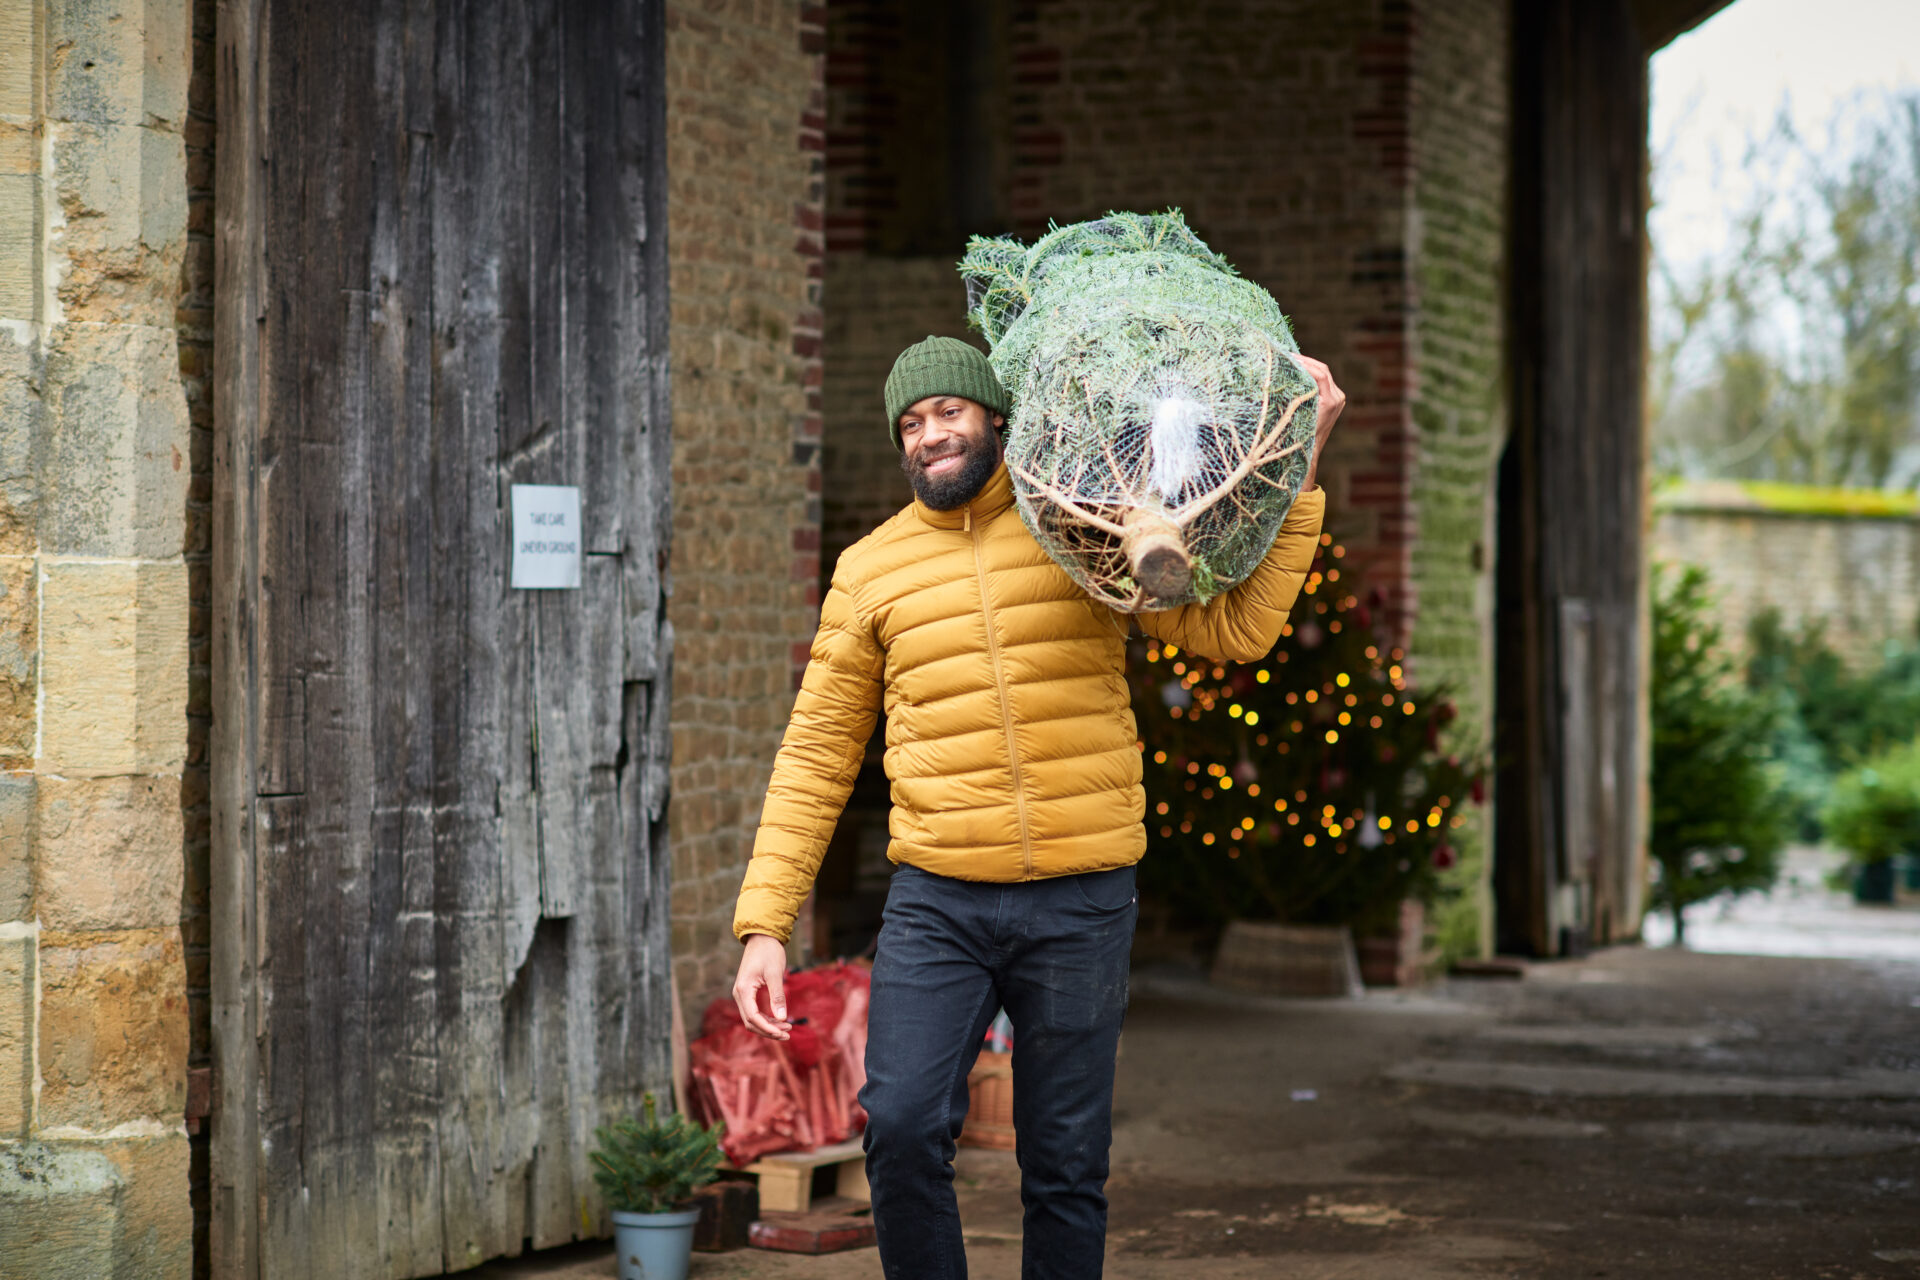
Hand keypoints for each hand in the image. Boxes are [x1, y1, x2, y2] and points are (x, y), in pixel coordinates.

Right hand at [733, 934, 792, 1039]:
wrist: (762, 937)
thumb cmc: (769, 952)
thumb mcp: (775, 974)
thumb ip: (777, 996)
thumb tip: (781, 1018)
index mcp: (743, 990)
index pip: (752, 1017)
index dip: (767, 1028)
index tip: (783, 1033)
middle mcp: (739, 994)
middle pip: (750, 1022)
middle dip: (768, 1031)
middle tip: (788, 1034)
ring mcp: (742, 994)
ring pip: (752, 1019)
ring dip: (768, 1026)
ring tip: (788, 1028)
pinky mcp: (748, 993)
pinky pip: (755, 1011)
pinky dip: (766, 1018)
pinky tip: (780, 1020)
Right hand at [1293, 354, 1344, 490]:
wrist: (1309, 451)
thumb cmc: (1298, 435)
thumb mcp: (1294, 414)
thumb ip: (1295, 395)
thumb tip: (1285, 374)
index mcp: (1330, 402)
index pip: (1320, 374)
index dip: (1305, 364)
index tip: (1290, 358)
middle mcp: (1338, 398)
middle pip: (1323, 370)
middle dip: (1306, 361)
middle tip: (1290, 355)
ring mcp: (1339, 399)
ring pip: (1325, 374)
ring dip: (1310, 366)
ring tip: (1294, 360)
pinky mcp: (1337, 400)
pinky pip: (1325, 382)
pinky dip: (1313, 374)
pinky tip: (1301, 371)